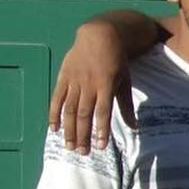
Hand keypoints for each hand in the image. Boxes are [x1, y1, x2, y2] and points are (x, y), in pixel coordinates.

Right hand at [49, 21, 134, 153]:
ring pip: (69, 109)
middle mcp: (88, 84)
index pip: (102, 112)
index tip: (100, 146)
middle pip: (83, 114)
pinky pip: (57, 98)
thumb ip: (126, 105)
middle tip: (83, 152)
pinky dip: (54, 114)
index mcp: (105, 85)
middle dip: (83, 135)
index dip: (100, 130)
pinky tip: (54, 129)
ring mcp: (74, 81)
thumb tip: (134, 126)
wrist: (99, 35)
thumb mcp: (125, 80)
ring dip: (68, 130)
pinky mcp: (63, 77)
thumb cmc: (116, 60)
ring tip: (70, 146)